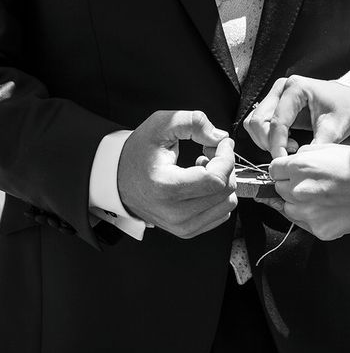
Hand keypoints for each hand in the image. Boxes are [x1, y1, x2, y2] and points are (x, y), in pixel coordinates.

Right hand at [118, 111, 237, 238]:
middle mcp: (175, 213)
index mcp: (166, 188)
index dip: (226, 157)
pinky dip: (218, 195)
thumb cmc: (138, 153)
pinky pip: (222, 213)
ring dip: (222, 181)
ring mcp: (182, 226)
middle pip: (225, 190)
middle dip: (225, 165)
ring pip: (228, 203)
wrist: (118, 180)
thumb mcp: (160, 125)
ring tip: (203, 168)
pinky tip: (201, 183)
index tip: (222, 143)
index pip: (216, 179)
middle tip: (209, 151)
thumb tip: (220, 137)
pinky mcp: (188, 230)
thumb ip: (193, 122)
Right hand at [244, 76, 349, 158]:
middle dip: (269, 143)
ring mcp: (276, 94)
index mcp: (296, 88)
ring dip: (265, 140)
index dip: (277, 145)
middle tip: (289, 153)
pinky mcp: (275, 102)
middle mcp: (282, 87)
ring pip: (254, 122)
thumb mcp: (334, 130)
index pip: (276, 122)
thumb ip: (315, 147)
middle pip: (258, 120)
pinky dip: (267, 136)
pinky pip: (260, 122)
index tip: (283, 161)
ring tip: (289, 146)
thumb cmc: (345, 109)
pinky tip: (286, 141)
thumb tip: (297, 164)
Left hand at [264, 144, 349, 240]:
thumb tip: (285, 164)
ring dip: (299, 203)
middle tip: (315, 184)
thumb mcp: (328, 148)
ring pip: (288, 208)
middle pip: (279, 190)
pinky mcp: (318, 229)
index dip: (284, 170)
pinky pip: (304, 223)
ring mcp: (308, 213)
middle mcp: (299, 191)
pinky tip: (330, 208)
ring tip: (323, 197)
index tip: (293, 172)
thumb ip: (301, 155)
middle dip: (291, 186)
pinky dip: (313, 217)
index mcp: (300, 167)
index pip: (273, 170)